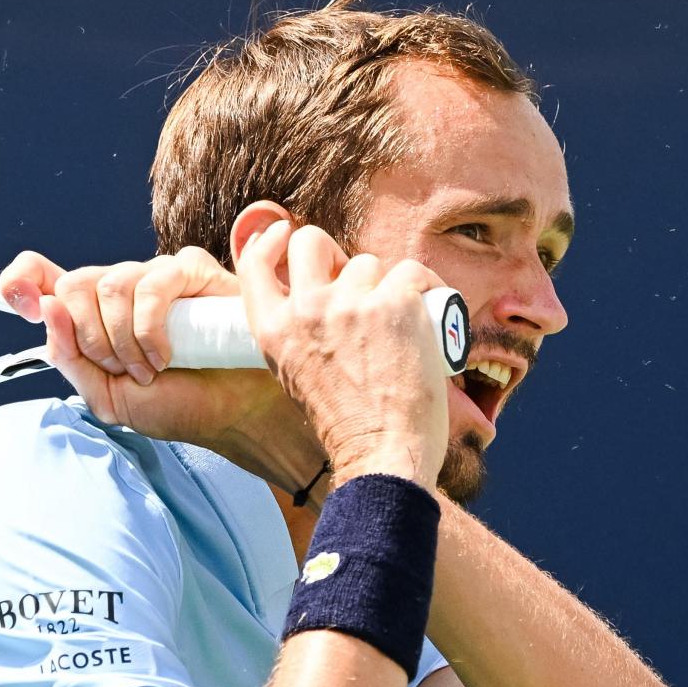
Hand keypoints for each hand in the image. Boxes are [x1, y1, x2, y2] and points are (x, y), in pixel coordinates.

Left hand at [0, 248, 329, 497]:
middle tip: (119, 369)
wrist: (231, 415)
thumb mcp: (108, 398)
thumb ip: (70, 359)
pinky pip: (151, 284)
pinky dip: (150, 329)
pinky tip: (167, 356)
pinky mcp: (191, 271)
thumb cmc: (178, 405)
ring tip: (149, 370)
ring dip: (123, 340)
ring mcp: (156, 276)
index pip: (44, 279)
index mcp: (93, 317)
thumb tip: (45, 309)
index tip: (15, 295)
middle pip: (73, 283)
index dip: (23, 279)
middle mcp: (121, 290)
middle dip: (90, 337)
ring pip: (110, 283)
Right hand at [236, 219, 448, 487]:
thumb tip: (317, 300)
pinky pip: (413, 272)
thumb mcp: (295, 376)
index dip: (269, 240)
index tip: (283, 232)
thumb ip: (296, 336)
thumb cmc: (346, 426)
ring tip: (401, 323)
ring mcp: (351, 302)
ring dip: (386, 284)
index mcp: (273, 331)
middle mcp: (306, 310)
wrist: (381, 453)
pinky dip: (427, 286)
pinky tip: (431, 311)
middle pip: (310, 241)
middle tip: (357, 281)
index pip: (255, 265)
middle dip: (333, 252)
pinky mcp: (396, 302)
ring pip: (368, 263)